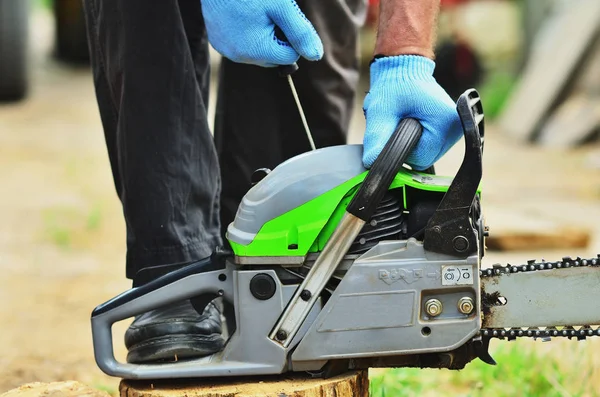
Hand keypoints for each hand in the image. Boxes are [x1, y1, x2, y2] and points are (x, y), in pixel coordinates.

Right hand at [200, 0, 323, 66]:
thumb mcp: (282, 7)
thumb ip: (301, 32)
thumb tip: (316, 56)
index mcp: (256, 51)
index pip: (290, 57)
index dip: (292, 36)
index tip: (283, 15)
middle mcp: (238, 56)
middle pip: (273, 57)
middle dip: (277, 39)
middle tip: (270, 13)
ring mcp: (224, 49)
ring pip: (257, 51)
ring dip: (262, 37)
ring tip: (255, 12)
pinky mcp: (216, 42)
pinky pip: (240, 44)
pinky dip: (246, 33)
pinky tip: (242, 14)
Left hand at [362, 55, 462, 170]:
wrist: (404, 70)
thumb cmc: (394, 86)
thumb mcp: (381, 112)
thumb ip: (377, 137)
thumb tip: (372, 162)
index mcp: (446, 123)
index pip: (421, 158)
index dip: (402, 150)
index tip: (395, 130)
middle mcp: (456, 128)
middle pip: (426, 158)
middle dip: (407, 146)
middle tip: (398, 124)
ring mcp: (456, 130)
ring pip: (428, 154)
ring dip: (412, 144)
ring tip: (406, 121)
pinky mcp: (451, 130)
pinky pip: (431, 147)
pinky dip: (419, 139)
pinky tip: (413, 123)